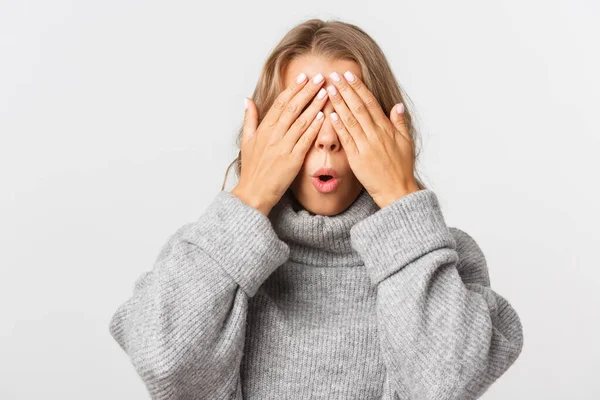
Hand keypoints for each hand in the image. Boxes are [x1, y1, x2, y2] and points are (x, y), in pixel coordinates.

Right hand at [231, 72, 328, 215]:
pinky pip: (305, 140)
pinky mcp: (292, 160)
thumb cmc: (252, 169)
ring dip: (314, 105)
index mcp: (263, 129)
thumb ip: (249, 119)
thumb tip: (247, 100)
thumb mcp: (246, 141)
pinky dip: (314, 127)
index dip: (293, 89)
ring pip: (301, 121)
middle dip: (307, 91)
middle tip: (319, 78)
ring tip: (326, 92)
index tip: (304, 77)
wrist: (254, 193)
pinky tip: (323, 117)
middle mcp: (273, 135)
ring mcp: (283, 147)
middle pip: (292, 108)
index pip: (280, 103)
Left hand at [325, 71, 419, 207]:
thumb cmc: (401, 168)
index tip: (349, 75)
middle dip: (346, 90)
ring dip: (339, 103)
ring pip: (351, 119)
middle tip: (334, 76)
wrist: (397, 190)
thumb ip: (400, 123)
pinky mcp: (357, 158)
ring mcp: (366, 145)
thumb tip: (397, 106)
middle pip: (359, 107)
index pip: (370, 102)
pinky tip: (330, 114)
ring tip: (329, 89)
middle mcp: (376, 134)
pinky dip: (339, 126)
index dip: (359, 87)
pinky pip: (347, 139)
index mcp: (386, 128)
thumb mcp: (406, 142)